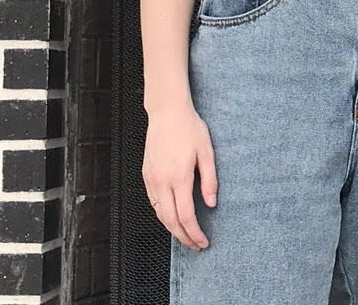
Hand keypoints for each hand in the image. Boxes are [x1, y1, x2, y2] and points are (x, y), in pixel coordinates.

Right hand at [142, 101, 217, 249]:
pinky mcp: (146, 174)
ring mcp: (151, 178)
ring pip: (159, 213)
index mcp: (179, 176)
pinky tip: (172, 216)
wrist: (167, 112)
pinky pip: (153, 201)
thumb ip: (209, 180)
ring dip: (172, 228)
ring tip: (186, 235)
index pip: (186, 215)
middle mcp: (162, 181)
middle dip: (183, 237)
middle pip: (170, 220)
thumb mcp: (207, 152)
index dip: (195, 233)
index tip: (204, 242)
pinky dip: (163, 214)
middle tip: (196, 245)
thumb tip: (211, 204)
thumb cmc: (189, 128)